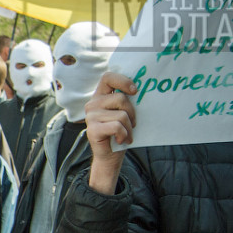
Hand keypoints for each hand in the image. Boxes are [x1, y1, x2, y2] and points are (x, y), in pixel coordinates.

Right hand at [85, 72, 136, 195]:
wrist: (110, 155)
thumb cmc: (119, 132)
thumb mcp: (123, 112)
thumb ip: (126, 100)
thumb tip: (141, 89)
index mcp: (100, 96)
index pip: (108, 77)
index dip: (123, 81)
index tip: (135, 91)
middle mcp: (92, 104)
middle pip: (120, 98)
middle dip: (132, 112)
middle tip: (132, 123)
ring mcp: (91, 117)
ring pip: (121, 115)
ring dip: (129, 127)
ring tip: (126, 134)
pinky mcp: (93, 129)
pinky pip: (117, 126)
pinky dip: (124, 135)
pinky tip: (122, 140)